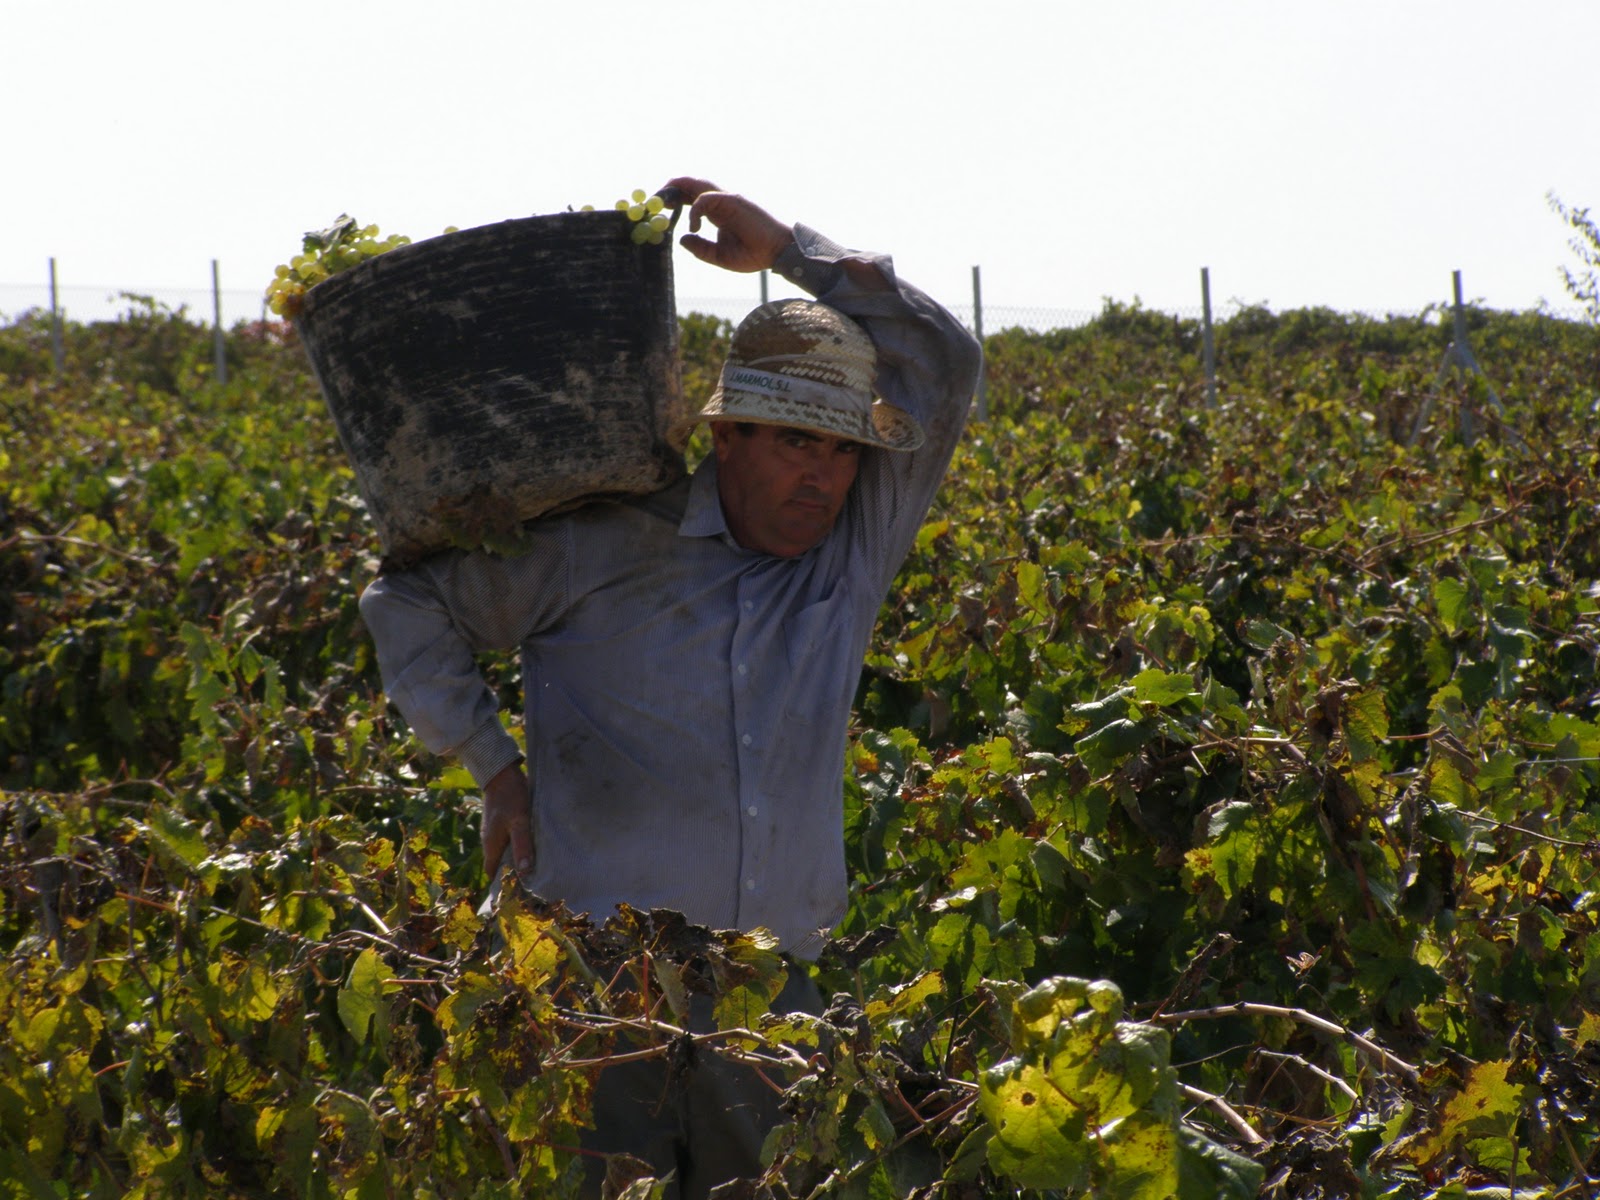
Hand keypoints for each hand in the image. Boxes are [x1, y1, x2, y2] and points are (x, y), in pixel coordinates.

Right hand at [482, 763, 534, 887]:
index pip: (493, 874)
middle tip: (534, 880)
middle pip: (499, 864)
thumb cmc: (510, 797)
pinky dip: (518, 846)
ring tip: (537, 866)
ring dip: (517, 859)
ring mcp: (495, 832)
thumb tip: (525, 871)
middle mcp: (490, 842)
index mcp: (491, 846)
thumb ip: (522, 845)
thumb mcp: (519, 821)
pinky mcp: (502, 823)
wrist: (501, 772)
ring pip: (505, 852)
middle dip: (513, 873)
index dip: (503, 884)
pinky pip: (509, 841)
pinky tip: (532, 846)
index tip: (520, 891)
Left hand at [661, 176, 793, 273]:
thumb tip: (681, 239)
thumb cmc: (753, 255)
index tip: (658, 207)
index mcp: (719, 214)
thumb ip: (701, 248)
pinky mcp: (733, 200)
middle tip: (653, 197)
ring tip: (662, 196)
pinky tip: (692, 226)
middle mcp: (721, 203)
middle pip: (692, 186)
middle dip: (672, 188)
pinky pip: (705, 199)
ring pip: (698, 185)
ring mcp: (727, 200)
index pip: (692, 199)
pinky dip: (694, 210)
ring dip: (678, 186)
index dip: (675, 199)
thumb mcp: (720, 256)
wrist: (776, 253)